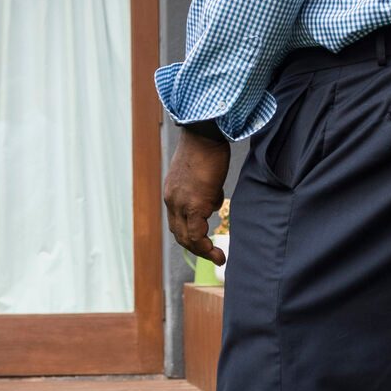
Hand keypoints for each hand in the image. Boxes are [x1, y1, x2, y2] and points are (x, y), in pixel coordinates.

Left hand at [164, 131, 230, 265]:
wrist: (204, 133)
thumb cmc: (205, 148)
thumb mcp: (199, 174)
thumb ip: (202, 192)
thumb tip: (211, 206)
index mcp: (172, 193)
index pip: (177, 223)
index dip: (190, 237)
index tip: (205, 243)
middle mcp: (172, 201)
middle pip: (179, 235)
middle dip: (196, 249)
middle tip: (212, 255)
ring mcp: (181, 203)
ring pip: (187, 238)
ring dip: (202, 251)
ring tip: (217, 257)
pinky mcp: (194, 203)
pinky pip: (197, 233)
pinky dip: (206, 245)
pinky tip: (218, 250)